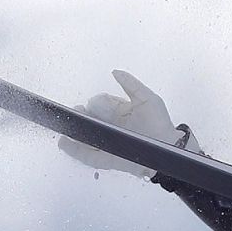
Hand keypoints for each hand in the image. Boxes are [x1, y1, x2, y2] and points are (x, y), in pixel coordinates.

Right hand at [58, 70, 182, 176]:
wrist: (167, 149)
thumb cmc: (159, 124)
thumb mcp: (148, 99)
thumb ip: (131, 85)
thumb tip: (115, 72)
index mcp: (123, 113)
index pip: (103, 104)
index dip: (97, 102)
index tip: (94, 102)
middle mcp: (114, 127)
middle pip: (92, 119)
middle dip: (83, 114)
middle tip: (78, 111)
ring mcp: (110, 143)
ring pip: (87, 136)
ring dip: (75, 130)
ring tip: (67, 124)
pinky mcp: (107, 158)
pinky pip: (87, 156)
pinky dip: (74, 150)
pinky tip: (64, 142)